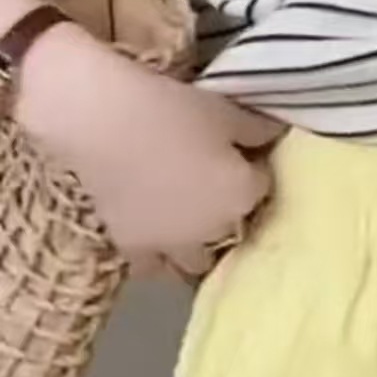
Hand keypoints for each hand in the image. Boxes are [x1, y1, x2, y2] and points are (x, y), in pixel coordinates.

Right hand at [17, 23, 281, 275]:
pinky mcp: (136, 248)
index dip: (251, 167)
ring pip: (199, 261)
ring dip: (200, 245)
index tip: (236, 152)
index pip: (263, 186)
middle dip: (227, 208)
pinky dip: (159, 258)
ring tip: (188, 220)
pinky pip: (155, 268)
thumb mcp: (223, 109)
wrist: (99, 119)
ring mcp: (176, 245)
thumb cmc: (168, 108)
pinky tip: (155, 239)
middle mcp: (216, 230)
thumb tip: (277, 133)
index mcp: (243, 196)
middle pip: (233, 226)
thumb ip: (257, 128)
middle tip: (207, 181)